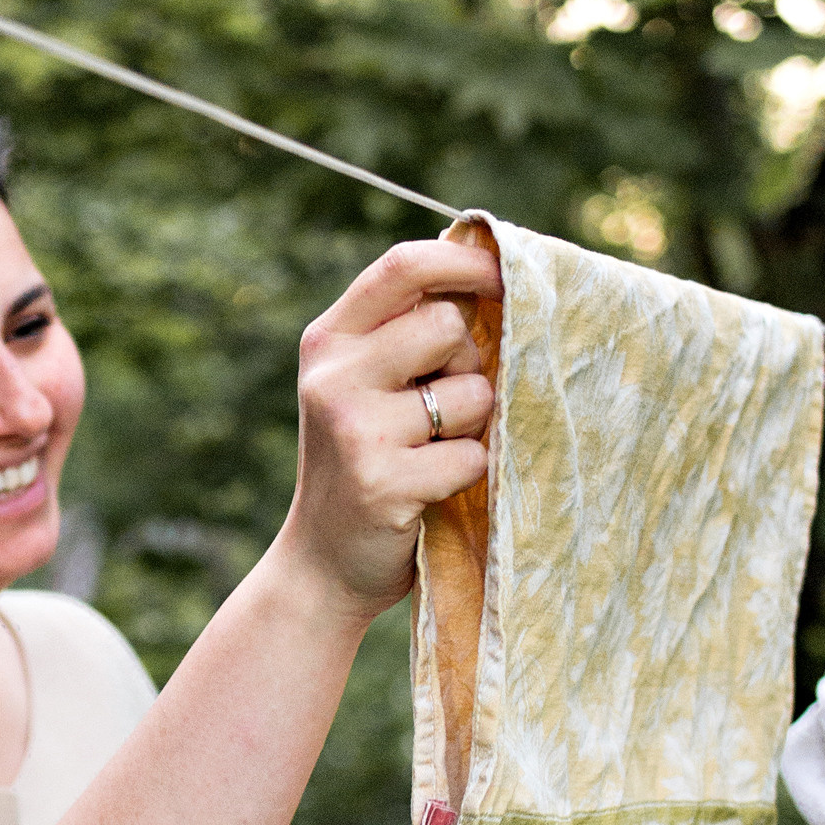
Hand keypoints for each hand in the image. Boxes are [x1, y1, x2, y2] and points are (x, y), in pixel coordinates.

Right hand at [279, 238, 498, 618]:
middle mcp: (333, 376)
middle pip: (448, 325)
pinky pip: (473, 454)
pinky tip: (432, 489)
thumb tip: (493, 278)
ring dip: (474, 424)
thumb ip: (407, 334)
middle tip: (443, 406)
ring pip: (472, 392)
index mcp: (328, 340)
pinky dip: (469, 473)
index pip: (401, 266)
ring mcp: (355, 429)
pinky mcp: (383, 481)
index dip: (463, 261)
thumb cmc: (365, 462)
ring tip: (433, 451)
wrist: (322, 564)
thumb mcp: (365, 385)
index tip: (502, 274)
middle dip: (469, 363)